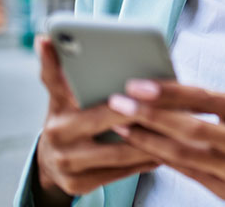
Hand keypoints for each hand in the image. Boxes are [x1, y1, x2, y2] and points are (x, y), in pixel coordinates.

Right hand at [33, 36, 160, 204]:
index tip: (123, 68)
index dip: (89, 72)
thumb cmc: (69, 117)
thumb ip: (60, 69)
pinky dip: (146, 161)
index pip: (68, 84)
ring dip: (153, 139)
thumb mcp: (62, 93)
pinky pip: (122, 172)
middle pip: (109, 118)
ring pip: (121, 151)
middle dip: (142, 109)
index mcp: (57, 107)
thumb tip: (44, 38)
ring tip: (180, 126)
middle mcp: (58, 135)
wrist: (51, 163)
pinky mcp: (79, 185)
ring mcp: (68, 164)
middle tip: (173, 100)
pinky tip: (167, 151)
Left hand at [108, 80, 224, 202]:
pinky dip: (162, 159)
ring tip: (122, 126)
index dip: (170, 92)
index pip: (205, 99)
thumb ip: (207, 101)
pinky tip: (142, 147)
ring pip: (185, 155)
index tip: (138, 85)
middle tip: (119, 104)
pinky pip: (188, 173)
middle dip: (150, 116)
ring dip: (148, 141)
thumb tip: (160, 89)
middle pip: (191, 129)